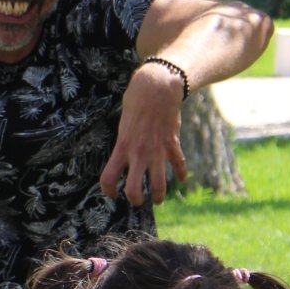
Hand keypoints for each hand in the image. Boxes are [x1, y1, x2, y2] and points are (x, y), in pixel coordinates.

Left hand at [99, 64, 187, 205]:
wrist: (156, 88)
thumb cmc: (136, 102)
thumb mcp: (123, 125)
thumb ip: (124, 143)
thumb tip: (124, 157)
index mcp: (122, 147)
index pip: (108, 177)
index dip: (107, 189)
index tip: (111, 193)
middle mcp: (138, 153)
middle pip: (133, 189)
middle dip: (135, 199)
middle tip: (137, 200)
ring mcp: (156, 150)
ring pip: (158, 184)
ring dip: (159, 195)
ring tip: (158, 199)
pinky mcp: (172, 144)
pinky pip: (179, 164)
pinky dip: (181, 173)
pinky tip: (182, 178)